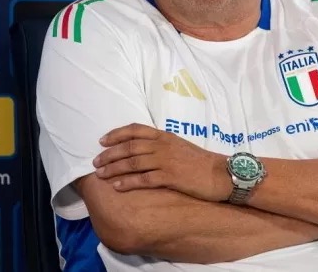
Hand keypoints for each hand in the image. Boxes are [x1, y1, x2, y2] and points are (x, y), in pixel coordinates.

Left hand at [93, 123, 230, 201]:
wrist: (222, 174)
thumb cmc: (201, 162)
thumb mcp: (180, 147)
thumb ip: (162, 146)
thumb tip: (144, 150)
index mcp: (165, 136)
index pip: (135, 130)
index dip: (116, 134)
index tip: (101, 141)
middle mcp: (163, 146)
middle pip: (129, 147)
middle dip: (109, 154)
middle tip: (95, 162)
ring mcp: (166, 161)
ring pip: (132, 162)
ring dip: (114, 168)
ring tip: (100, 175)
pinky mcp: (170, 177)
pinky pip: (143, 179)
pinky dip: (128, 182)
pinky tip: (117, 187)